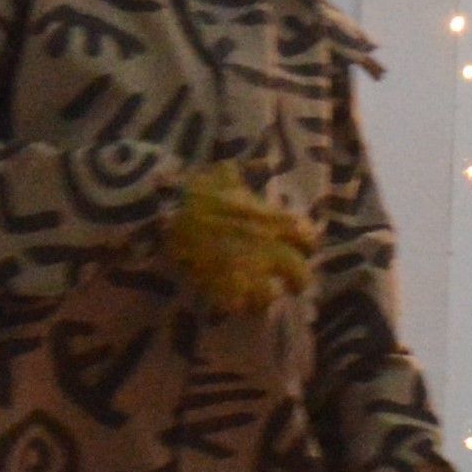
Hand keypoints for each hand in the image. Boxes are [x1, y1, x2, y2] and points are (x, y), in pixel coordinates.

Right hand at [158, 168, 319, 317]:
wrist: (161, 217)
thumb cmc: (193, 193)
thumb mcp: (222, 174)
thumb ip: (246, 170)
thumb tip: (263, 162)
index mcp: (275, 221)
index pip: (309, 239)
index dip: (304, 246)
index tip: (296, 248)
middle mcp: (270, 249)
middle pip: (301, 276)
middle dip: (295, 281)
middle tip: (285, 282)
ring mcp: (250, 273)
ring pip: (271, 297)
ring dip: (264, 297)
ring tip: (256, 296)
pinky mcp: (226, 291)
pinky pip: (240, 308)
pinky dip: (236, 307)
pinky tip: (230, 301)